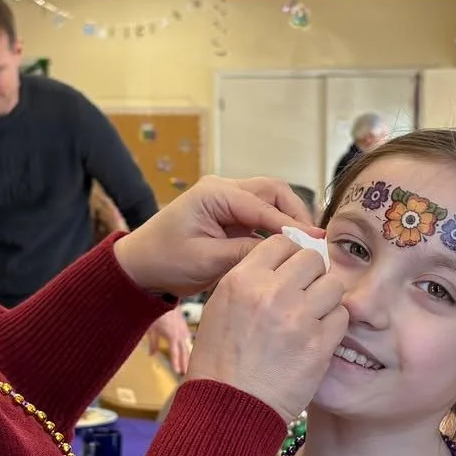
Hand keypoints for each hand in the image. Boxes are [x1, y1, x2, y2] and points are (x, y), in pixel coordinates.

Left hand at [113, 178, 316, 299]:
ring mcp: (226, 200)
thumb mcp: (206, 261)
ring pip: (269, 202)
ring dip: (288, 220)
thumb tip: (285, 253)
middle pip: (273, 192)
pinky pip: (260, 216)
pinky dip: (276, 229)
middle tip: (314, 242)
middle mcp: (223, 189)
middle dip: (296, 214)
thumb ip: (245, 253)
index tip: (316, 241)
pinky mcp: (229, 215)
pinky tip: (288, 249)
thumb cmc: (164, 261)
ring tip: (306, 246)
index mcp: (214, 194)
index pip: (263, 205)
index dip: (292, 224)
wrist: (140, 266)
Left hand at [146, 309, 193, 375]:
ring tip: (188, 364)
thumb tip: (152, 355)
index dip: (176, 363)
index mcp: (172, 336)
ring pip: (187, 345)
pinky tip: (187, 348)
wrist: (165, 296)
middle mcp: (180, 334)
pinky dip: (187, 344)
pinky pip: (187, 337)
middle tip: (186, 373)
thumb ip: (153, 343)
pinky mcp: (184, 325)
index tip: (178, 372)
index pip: (175, 353)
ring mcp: (184, 329)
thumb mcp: (151, 329)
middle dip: (185, 362)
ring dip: (187, 355)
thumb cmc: (156, 311)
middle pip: (184, 351)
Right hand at [184, 234, 347, 420]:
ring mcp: (298, 318)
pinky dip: (333, 326)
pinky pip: (341, 317)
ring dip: (326, 299)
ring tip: (312, 317)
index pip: (283, 242)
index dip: (291, 255)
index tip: (293, 271)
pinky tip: (317, 338)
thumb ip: (251, 281)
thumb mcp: (220, 308)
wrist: (227, 407)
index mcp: (242, 280)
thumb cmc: (220, 361)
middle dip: (312, 275)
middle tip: (305, 295)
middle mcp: (271, 293)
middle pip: (313, 259)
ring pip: (333, 285)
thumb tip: (283, 263)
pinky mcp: (319, 344)